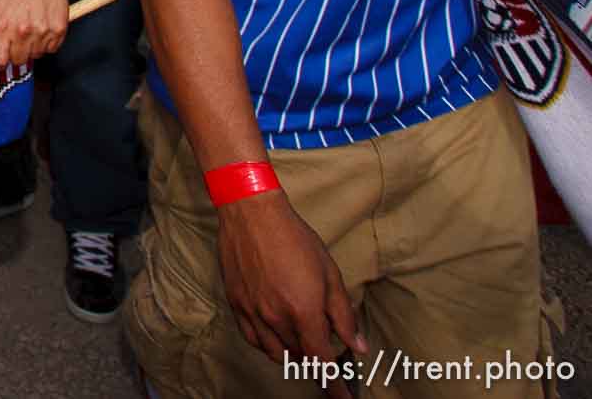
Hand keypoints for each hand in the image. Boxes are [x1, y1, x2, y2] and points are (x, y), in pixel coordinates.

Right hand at [216, 191, 363, 394]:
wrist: (251, 214)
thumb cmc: (294, 238)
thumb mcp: (329, 273)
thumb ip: (343, 314)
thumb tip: (356, 345)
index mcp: (303, 311)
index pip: (321, 360)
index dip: (334, 384)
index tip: (342, 398)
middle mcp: (276, 318)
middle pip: (300, 356)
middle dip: (316, 359)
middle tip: (326, 349)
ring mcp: (253, 313)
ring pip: (276, 352)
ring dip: (293, 354)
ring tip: (303, 342)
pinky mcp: (236, 304)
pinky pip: (253, 339)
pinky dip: (268, 344)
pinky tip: (277, 336)